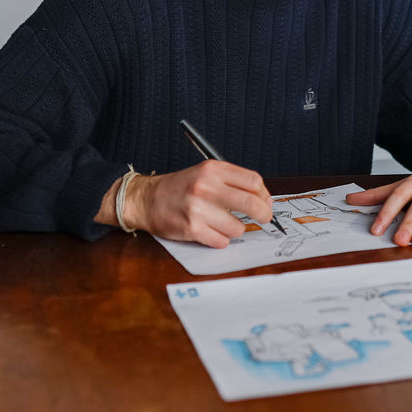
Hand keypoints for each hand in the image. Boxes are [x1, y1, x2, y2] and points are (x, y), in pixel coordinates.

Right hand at [124, 161, 273, 247]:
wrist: (147, 199)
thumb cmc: (180, 188)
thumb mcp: (206, 173)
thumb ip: (233, 182)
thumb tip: (264, 199)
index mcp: (212, 169)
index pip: (253, 181)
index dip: (264, 194)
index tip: (264, 201)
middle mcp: (206, 187)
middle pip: (251, 203)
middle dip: (263, 214)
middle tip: (264, 218)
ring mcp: (198, 208)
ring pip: (238, 227)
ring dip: (235, 229)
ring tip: (222, 224)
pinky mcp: (191, 229)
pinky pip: (222, 241)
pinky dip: (220, 239)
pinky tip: (210, 231)